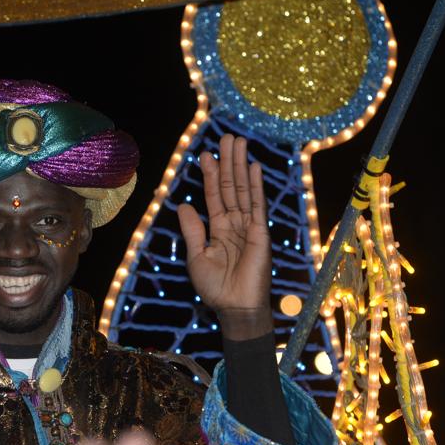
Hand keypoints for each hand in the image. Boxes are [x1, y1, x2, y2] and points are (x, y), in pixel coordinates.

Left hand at [177, 134, 273, 339]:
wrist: (235, 307)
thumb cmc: (215, 288)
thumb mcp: (196, 256)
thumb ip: (192, 230)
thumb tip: (184, 204)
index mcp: (218, 229)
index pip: (215, 196)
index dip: (211, 175)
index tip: (206, 154)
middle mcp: (235, 224)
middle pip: (231, 186)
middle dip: (228, 162)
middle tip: (226, 137)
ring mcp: (249, 227)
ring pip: (244, 190)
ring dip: (241, 166)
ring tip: (238, 142)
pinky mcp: (261, 234)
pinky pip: (257, 205)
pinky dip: (256, 186)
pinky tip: (253, 168)